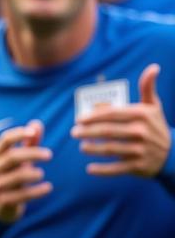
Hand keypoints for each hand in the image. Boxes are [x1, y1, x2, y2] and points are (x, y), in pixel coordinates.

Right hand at [0, 120, 52, 222]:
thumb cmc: (9, 176)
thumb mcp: (16, 160)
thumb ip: (28, 143)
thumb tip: (37, 124)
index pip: (5, 140)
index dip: (19, 133)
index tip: (34, 132)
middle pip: (13, 156)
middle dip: (32, 154)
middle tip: (50, 155)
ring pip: (17, 176)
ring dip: (32, 174)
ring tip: (42, 174)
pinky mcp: (3, 201)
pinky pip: (22, 195)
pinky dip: (37, 191)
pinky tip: (48, 188)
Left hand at [73, 64, 170, 178]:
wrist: (174, 155)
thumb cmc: (156, 126)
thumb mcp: (154, 106)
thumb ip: (147, 87)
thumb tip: (153, 67)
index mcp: (141, 115)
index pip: (111, 114)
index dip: (93, 116)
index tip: (78, 119)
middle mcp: (142, 132)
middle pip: (107, 131)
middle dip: (87, 132)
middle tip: (74, 133)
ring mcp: (141, 151)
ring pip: (110, 149)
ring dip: (92, 149)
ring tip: (81, 146)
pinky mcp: (140, 167)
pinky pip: (117, 169)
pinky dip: (103, 170)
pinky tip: (89, 169)